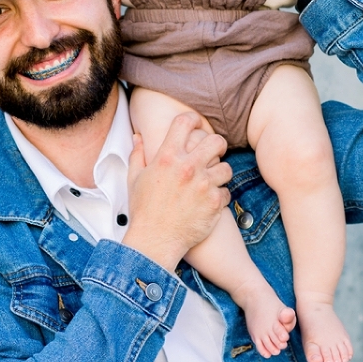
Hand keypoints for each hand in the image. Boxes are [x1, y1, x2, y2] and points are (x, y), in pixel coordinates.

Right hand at [123, 114, 231, 272]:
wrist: (155, 241)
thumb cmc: (144, 211)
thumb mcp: (135, 179)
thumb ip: (138, 155)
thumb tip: (138, 137)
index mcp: (167, 157)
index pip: (185, 122)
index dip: (193, 120)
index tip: (196, 125)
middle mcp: (187, 167)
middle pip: (216, 141)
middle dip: (217, 145)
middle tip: (214, 153)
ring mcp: (203, 185)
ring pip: (227, 167)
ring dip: (221, 173)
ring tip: (212, 181)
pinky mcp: (214, 203)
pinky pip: (227, 191)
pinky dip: (220, 196)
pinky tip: (209, 201)